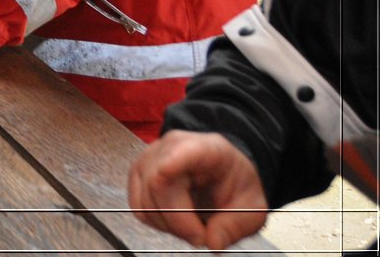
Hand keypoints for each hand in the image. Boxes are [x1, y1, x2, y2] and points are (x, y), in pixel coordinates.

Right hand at [128, 130, 267, 250]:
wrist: (225, 175)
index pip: (182, 151)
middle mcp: (171, 148)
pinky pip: (138, 206)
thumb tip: (212, 242)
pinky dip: (156, 221)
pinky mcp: (139, 176)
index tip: (168, 177)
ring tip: (191, 227)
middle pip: (157, 184)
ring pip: (144, 199)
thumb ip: (235, 225)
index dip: (171, 163)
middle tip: (202, 236)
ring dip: (167, 224)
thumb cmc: (236, 184)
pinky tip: (176, 221)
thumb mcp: (252, 207)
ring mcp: (150, 160)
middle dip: (178, 221)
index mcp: (206, 149)